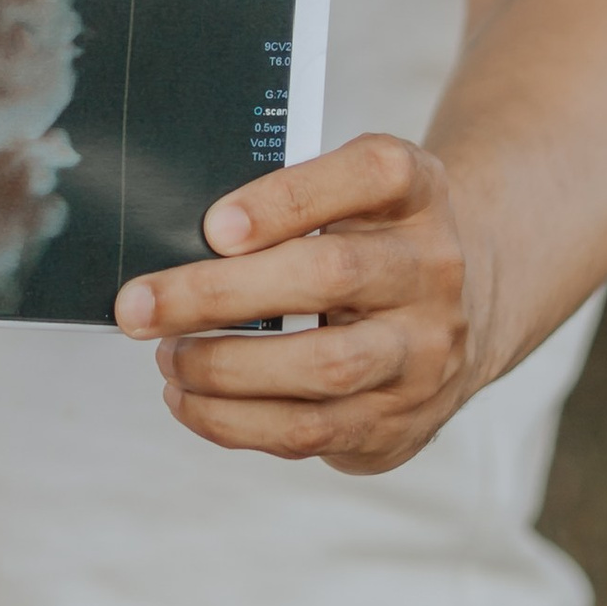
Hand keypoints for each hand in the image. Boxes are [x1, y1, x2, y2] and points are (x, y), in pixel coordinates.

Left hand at [112, 134, 500, 474]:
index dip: (289, 199)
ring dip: (224, 368)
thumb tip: (174, 249)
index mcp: (418, 191)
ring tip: (167, 357)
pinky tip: (189, 400)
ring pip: (324, 367)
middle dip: (219, 295)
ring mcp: (424, 351)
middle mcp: (433, 268)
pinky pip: (310, 431)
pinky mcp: (400, 419)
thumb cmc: (371, 240)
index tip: (215, 227)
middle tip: (139, 306)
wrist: (467, 308)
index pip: (371, 174)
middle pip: (331, 275)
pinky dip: (233, 421)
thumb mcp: (351, 196)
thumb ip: (283, 206)